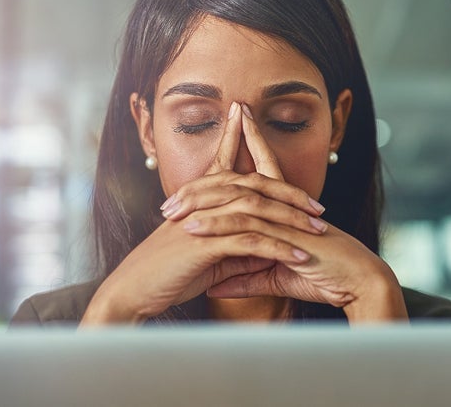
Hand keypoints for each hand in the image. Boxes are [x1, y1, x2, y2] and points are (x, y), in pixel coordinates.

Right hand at [81, 102, 324, 324]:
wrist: (131, 292)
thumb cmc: (166, 275)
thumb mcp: (208, 256)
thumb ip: (235, 245)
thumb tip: (267, 244)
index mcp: (199, 199)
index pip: (233, 169)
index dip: (257, 157)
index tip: (296, 177)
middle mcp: (202, 201)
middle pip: (255, 184)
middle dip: (290, 194)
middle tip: (318, 207)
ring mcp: (203, 219)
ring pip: (257, 209)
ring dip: (292, 220)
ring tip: (319, 230)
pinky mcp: (204, 243)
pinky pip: (251, 240)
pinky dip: (279, 247)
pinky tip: (300, 256)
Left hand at [188, 106, 407, 321]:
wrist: (360, 283)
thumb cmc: (326, 277)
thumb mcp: (277, 277)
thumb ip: (245, 277)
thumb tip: (215, 283)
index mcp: (287, 209)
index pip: (264, 171)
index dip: (248, 146)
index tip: (232, 126)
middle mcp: (285, 207)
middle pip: (242, 180)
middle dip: (207, 180)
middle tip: (175, 189)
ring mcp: (286, 218)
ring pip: (238, 200)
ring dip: (202, 203)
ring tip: (171, 210)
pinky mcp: (287, 236)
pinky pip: (247, 227)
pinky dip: (219, 226)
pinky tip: (194, 229)